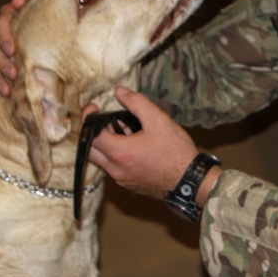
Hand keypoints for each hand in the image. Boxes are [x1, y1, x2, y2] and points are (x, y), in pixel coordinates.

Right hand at [0, 0, 31, 96]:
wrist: (38, 21)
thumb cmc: (40, 13)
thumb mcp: (38, 6)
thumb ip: (30, 1)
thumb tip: (19, 1)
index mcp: (6, 17)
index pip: (0, 26)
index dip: (4, 39)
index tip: (12, 51)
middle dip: (1, 63)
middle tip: (14, 74)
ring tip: (6, 91)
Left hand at [87, 87, 220, 202]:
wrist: (189, 181)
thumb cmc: (176, 152)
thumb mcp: (158, 120)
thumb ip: (136, 103)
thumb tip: (120, 92)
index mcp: (119, 152)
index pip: (90, 135)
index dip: (88, 118)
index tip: (93, 107)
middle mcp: (115, 169)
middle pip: (90, 149)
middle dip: (92, 132)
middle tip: (104, 118)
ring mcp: (121, 179)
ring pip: (102, 159)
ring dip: (106, 143)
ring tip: (125, 130)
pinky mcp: (129, 184)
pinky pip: (113, 167)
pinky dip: (116, 154)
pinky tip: (134, 145)